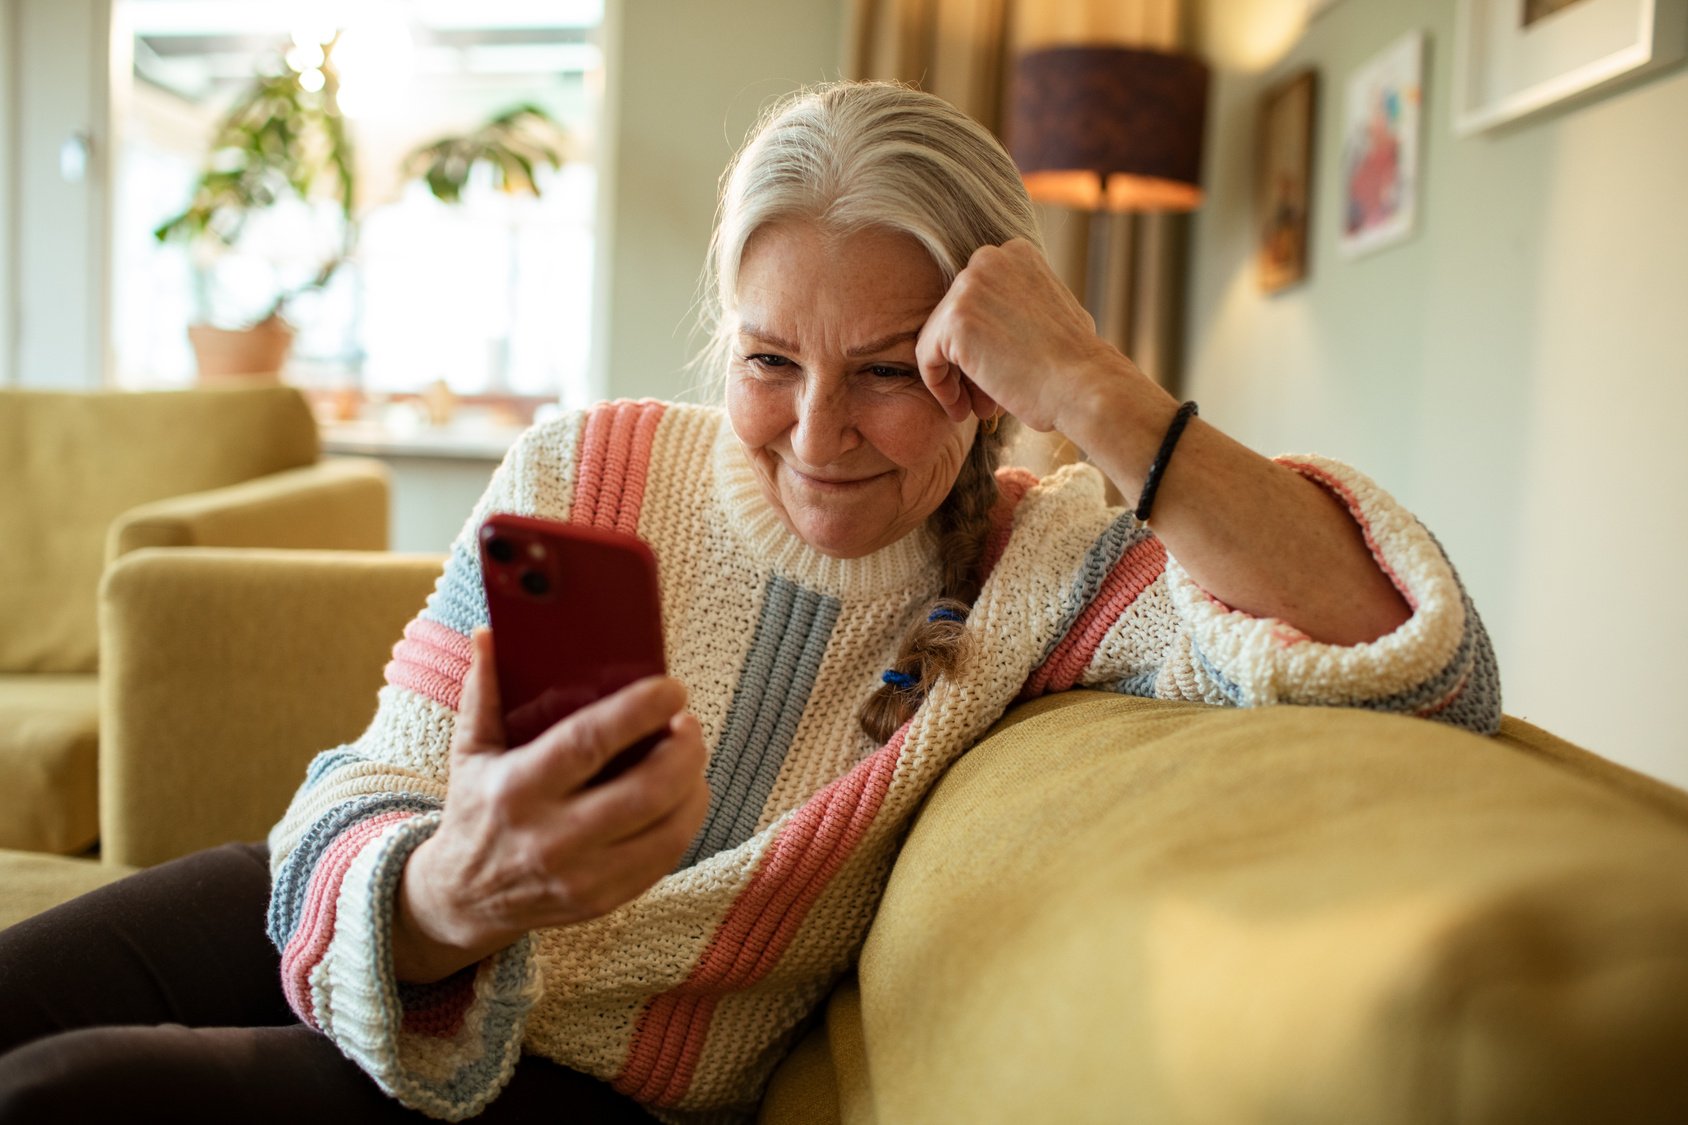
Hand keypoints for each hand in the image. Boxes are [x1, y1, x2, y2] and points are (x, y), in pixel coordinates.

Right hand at [393, 628, 709, 981]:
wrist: (462, 899)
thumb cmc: (475, 811)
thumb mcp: (469, 751)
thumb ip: (483, 692)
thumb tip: (489, 634)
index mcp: (517, 790)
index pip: (590, 742)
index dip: (640, 711)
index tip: (671, 688)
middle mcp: (551, 837)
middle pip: (646, 790)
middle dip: (684, 749)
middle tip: (689, 722)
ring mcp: (581, 876)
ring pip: (667, 829)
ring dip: (694, 784)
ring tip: (690, 754)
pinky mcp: (603, 900)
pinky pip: (665, 859)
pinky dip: (686, 820)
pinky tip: (684, 793)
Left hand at [915, 238, 1157, 433]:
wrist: (1084, 385)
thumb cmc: (1077, 362)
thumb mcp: (1053, 310)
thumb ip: (1021, 302)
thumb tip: (997, 316)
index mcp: (1014, 253)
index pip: (975, 299)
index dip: (980, 343)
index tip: (995, 372)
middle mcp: (989, 258)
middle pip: (954, 317)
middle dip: (966, 362)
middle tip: (983, 398)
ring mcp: (969, 285)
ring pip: (938, 338)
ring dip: (955, 377)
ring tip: (976, 407)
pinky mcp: (955, 319)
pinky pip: (927, 358)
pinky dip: (940, 387)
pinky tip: (962, 409)